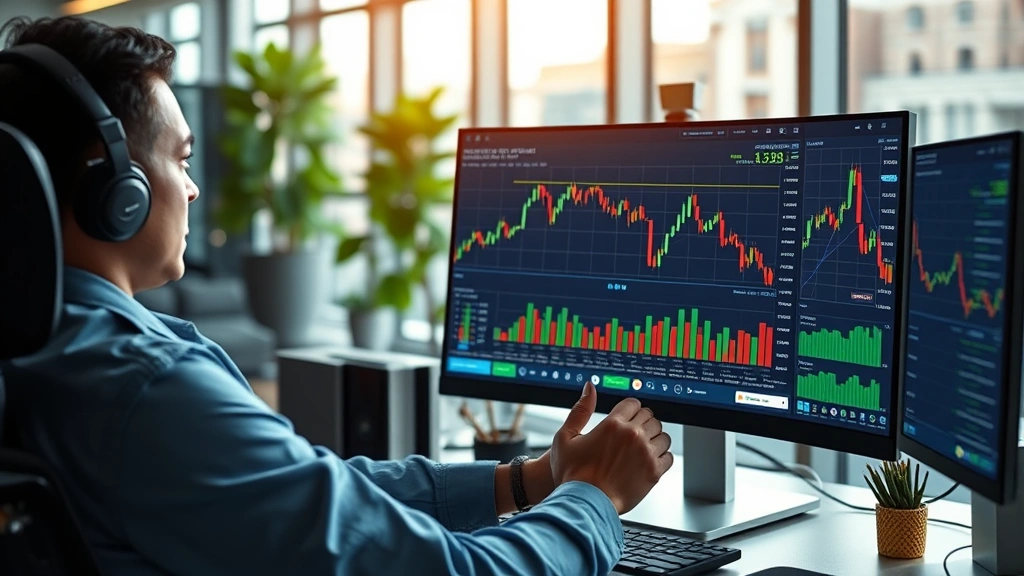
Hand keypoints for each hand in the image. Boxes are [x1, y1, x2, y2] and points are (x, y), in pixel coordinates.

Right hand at [549, 381, 672, 513]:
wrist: (584, 504)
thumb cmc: (572, 474)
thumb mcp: (565, 437)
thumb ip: (580, 409)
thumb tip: (590, 387)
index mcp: (612, 424)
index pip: (634, 404)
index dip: (630, 409)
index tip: (628, 417)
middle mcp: (632, 436)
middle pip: (650, 417)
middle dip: (643, 422)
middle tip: (634, 433)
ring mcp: (645, 454)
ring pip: (663, 435)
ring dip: (654, 438)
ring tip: (643, 447)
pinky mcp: (654, 472)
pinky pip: (668, 456)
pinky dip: (661, 457)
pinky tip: (649, 461)